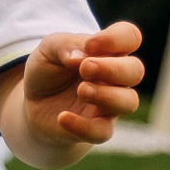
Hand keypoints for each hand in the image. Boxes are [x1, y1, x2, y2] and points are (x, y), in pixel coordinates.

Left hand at [18, 22, 144, 146]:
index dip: (116, 39)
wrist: (33, 104)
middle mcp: (116, 77)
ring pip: (129, 102)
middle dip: (113, 68)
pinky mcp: (97, 128)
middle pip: (136, 70)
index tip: (89, 45)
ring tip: (81, 91)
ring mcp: (110, 104)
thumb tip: (80, 57)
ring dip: (107, 95)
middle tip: (85, 69)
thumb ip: (65, 46)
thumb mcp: (48, 49)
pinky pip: (103, 132)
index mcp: (109, 51)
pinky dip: (83, 126)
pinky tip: (63, 117)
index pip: (130, 37)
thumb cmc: (49, 70)